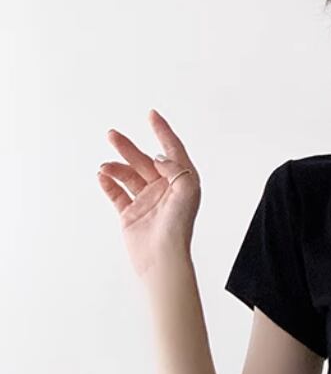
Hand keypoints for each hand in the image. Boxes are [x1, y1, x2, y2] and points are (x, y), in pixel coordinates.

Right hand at [97, 109, 201, 277]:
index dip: (162, 131)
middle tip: (112, 134)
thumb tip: (158, 157)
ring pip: (128, 175)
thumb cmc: (179, 227)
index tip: (152, 115)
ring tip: (105, 166)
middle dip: (128, 147)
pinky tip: (102, 176)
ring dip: (116, 168)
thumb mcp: (186, 191)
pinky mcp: (131, 214)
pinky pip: (117, 194)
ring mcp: (147, 200)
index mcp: (181, 181)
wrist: (162, 258)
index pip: (172, 150)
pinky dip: (109, 184)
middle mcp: (164, 188)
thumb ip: (175, 168)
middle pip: (144, 160)